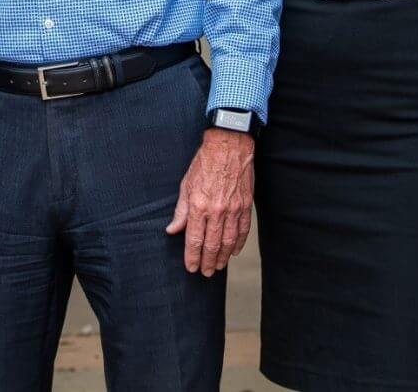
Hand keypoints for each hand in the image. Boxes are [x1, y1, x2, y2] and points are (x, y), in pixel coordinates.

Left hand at [165, 128, 254, 275]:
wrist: (229, 145)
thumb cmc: (205, 162)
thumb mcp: (186, 184)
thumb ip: (180, 211)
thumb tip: (172, 230)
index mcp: (198, 206)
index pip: (194, 240)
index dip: (192, 257)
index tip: (191, 267)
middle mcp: (216, 210)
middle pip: (212, 245)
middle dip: (208, 262)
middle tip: (206, 273)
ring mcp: (233, 208)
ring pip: (229, 240)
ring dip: (224, 256)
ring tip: (220, 266)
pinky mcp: (245, 204)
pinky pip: (243, 229)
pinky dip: (239, 242)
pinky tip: (235, 250)